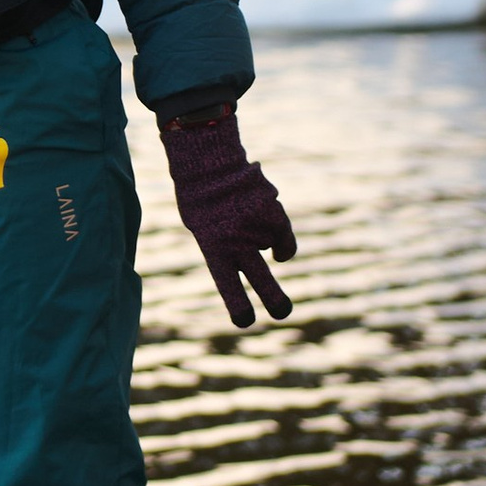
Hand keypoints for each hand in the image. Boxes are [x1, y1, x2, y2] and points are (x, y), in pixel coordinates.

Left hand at [159, 106, 296, 328]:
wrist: (210, 164)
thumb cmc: (202, 202)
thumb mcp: (205, 232)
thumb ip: (232, 251)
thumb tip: (278, 257)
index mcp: (214, 248)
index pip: (227, 283)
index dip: (237, 305)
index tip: (245, 321)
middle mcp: (238, 240)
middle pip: (260, 278)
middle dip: (274, 299)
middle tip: (283, 313)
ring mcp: (258, 228)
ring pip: (270, 249)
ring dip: (261, 241)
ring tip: (241, 220)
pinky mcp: (275, 214)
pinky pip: (282, 238)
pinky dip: (279, 238)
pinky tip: (263, 223)